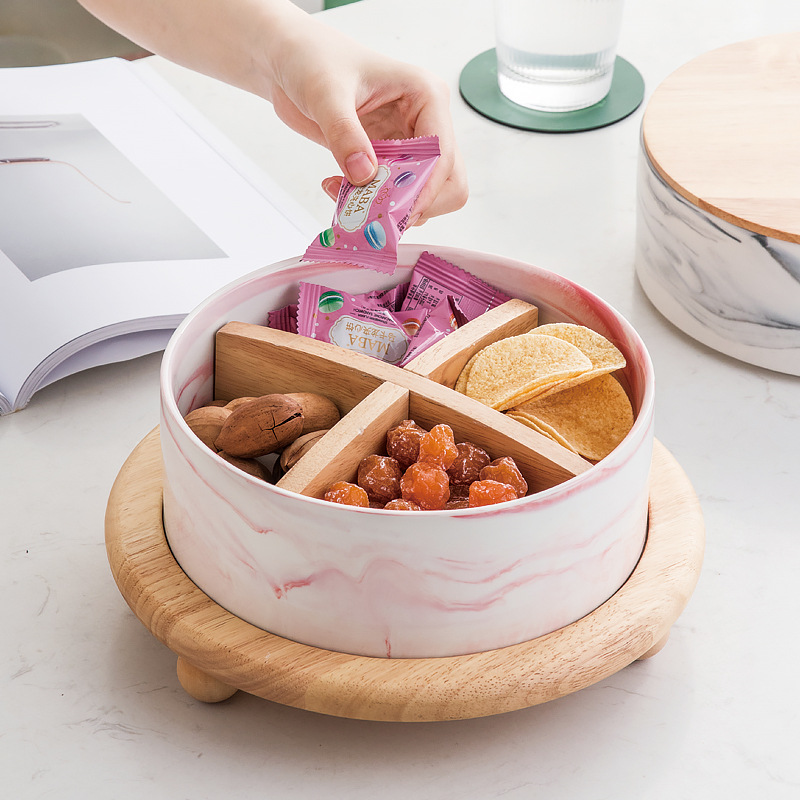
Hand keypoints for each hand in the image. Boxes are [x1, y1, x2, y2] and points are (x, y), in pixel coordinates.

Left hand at [266, 16, 467, 224]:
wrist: (290, 61)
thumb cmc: (313, 60)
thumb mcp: (325, 94)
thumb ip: (345, 134)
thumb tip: (364, 175)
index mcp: (425, 95)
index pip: (443, 153)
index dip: (426, 188)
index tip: (397, 211)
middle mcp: (425, 121)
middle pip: (448, 180)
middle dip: (416, 202)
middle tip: (376, 211)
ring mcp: (409, 142)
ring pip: (424, 192)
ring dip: (392, 206)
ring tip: (349, 197)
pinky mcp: (389, 159)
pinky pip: (395, 194)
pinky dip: (373, 203)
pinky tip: (340, 189)